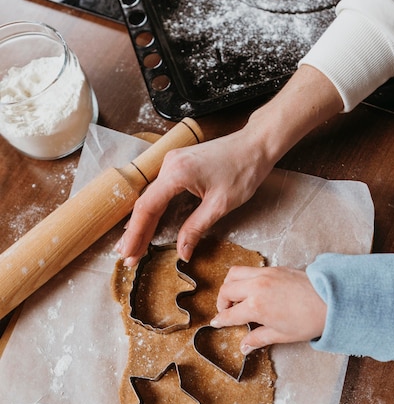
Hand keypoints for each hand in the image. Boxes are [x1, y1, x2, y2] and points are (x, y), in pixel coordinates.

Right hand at [115, 127, 275, 265]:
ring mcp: (172, 163)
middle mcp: (169, 165)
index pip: (147, 208)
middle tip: (128, 258)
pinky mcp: (178, 165)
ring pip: (150, 198)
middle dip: (135, 234)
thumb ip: (196, 228)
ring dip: (141, 224)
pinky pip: (159, 192)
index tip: (129, 254)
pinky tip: (145, 225)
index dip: (136, 234)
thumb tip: (182, 252)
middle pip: (144, 204)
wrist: (256, 145)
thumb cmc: (243, 169)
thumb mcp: (220, 205)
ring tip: (132, 247)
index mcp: (176, 173)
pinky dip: (152, 211)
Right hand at [211, 265, 325, 352]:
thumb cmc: (310, 320)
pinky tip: (252, 289)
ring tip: (235, 296)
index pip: (229, 313)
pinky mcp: (274, 268)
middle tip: (225, 310)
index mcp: (256, 306)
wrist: (332, 300)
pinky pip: (250, 269)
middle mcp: (256, 286)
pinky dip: (245, 278)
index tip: (216, 322)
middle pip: (226, 289)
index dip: (220, 320)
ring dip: (230, 284)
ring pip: (235, 273)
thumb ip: (258, 339)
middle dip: (221, 301)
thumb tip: (244, 347)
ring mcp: (265, 274)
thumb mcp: (281, 335)